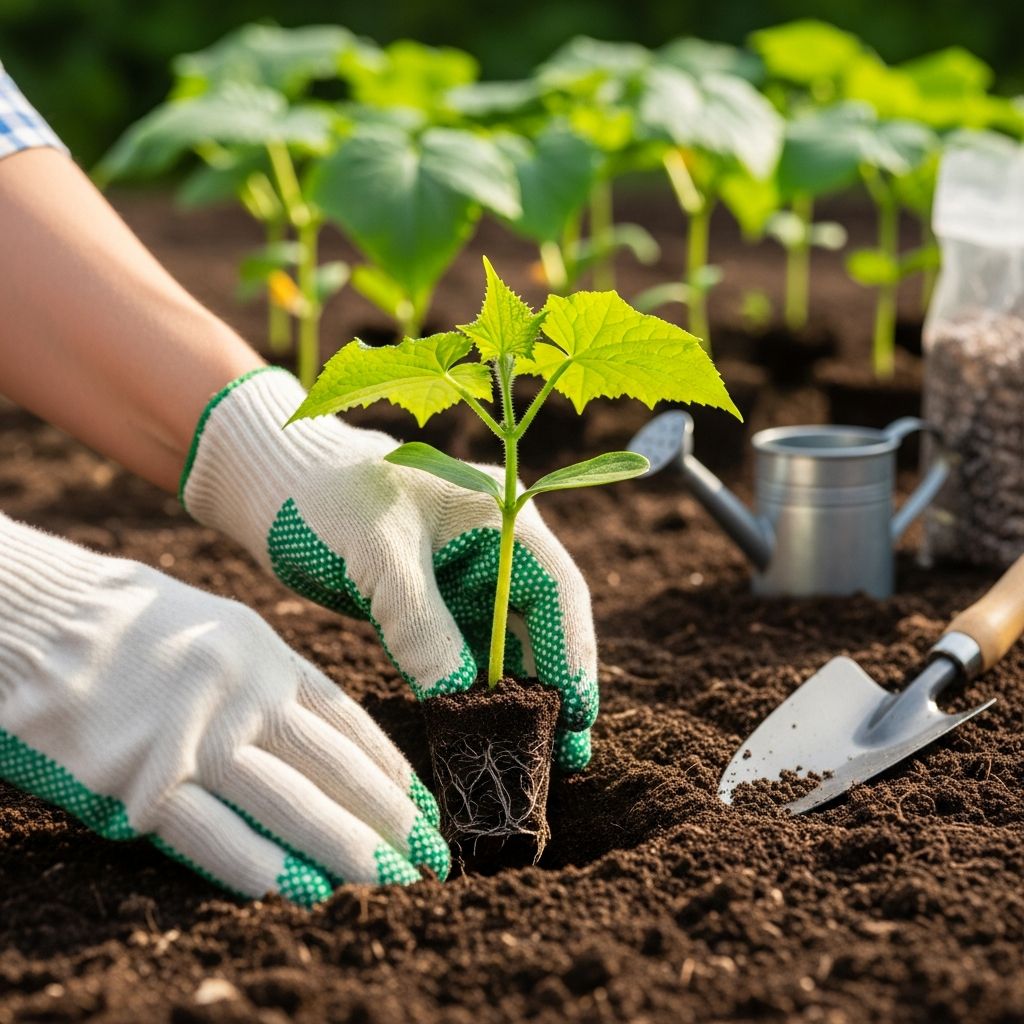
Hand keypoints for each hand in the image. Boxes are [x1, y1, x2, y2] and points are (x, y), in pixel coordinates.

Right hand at [0, 514, 447, 905]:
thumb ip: (273, 682)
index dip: (391, 771)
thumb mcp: (224, 632)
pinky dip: (252, 860)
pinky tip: (294, 886)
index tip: (425, 809)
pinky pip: (206, 827)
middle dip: (388, 816)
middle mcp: (246, 694)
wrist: (47, 617)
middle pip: (333, 765)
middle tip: (430, 856)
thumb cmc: (136, 626)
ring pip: (287, 799)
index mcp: (268, 657)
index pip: (348, 725)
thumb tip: (325, 740)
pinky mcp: (141, 774)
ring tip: (390, 879)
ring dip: (342, 846)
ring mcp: (197, 734)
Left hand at [183, 368, 597, 771]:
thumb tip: (462, 706)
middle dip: (554, 686)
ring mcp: (468, 576)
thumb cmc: (329, 501)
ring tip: (537, 757)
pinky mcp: (437, 602)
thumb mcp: (380, 559)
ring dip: (520, 696)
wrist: (278, 488)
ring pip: (509, 644)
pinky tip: (486, 730)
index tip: (578, 714)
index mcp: (500, 515)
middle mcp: (496, 547)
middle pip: (542, 623)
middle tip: (567, 754)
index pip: (555, 591)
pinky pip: (470, 652)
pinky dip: (478, 691)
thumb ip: (424, 629)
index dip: (571, 654)